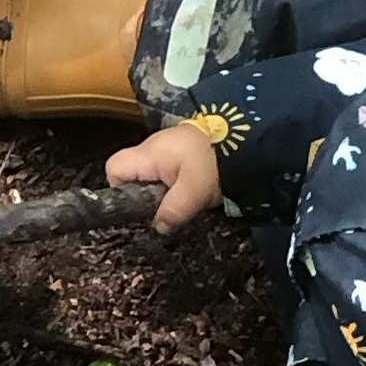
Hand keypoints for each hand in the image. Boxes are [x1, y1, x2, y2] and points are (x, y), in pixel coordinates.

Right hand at [107, 121, 224, 234]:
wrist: (251, 138)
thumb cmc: (216, 162)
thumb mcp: (195, 192)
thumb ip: (172, 211)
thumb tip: (158, 227)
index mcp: (149, 154)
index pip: (114, 169)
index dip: (120, 189)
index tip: (141, 204)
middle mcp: (154, 147)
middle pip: (133, 174)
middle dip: (146, 194)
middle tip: (168, 204)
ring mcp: (170, 146)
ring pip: (153, 173)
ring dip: (165, 189)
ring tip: (186, 198)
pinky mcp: (185, 148)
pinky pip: (170, 169)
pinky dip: (179, 181)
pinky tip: (196, 187)